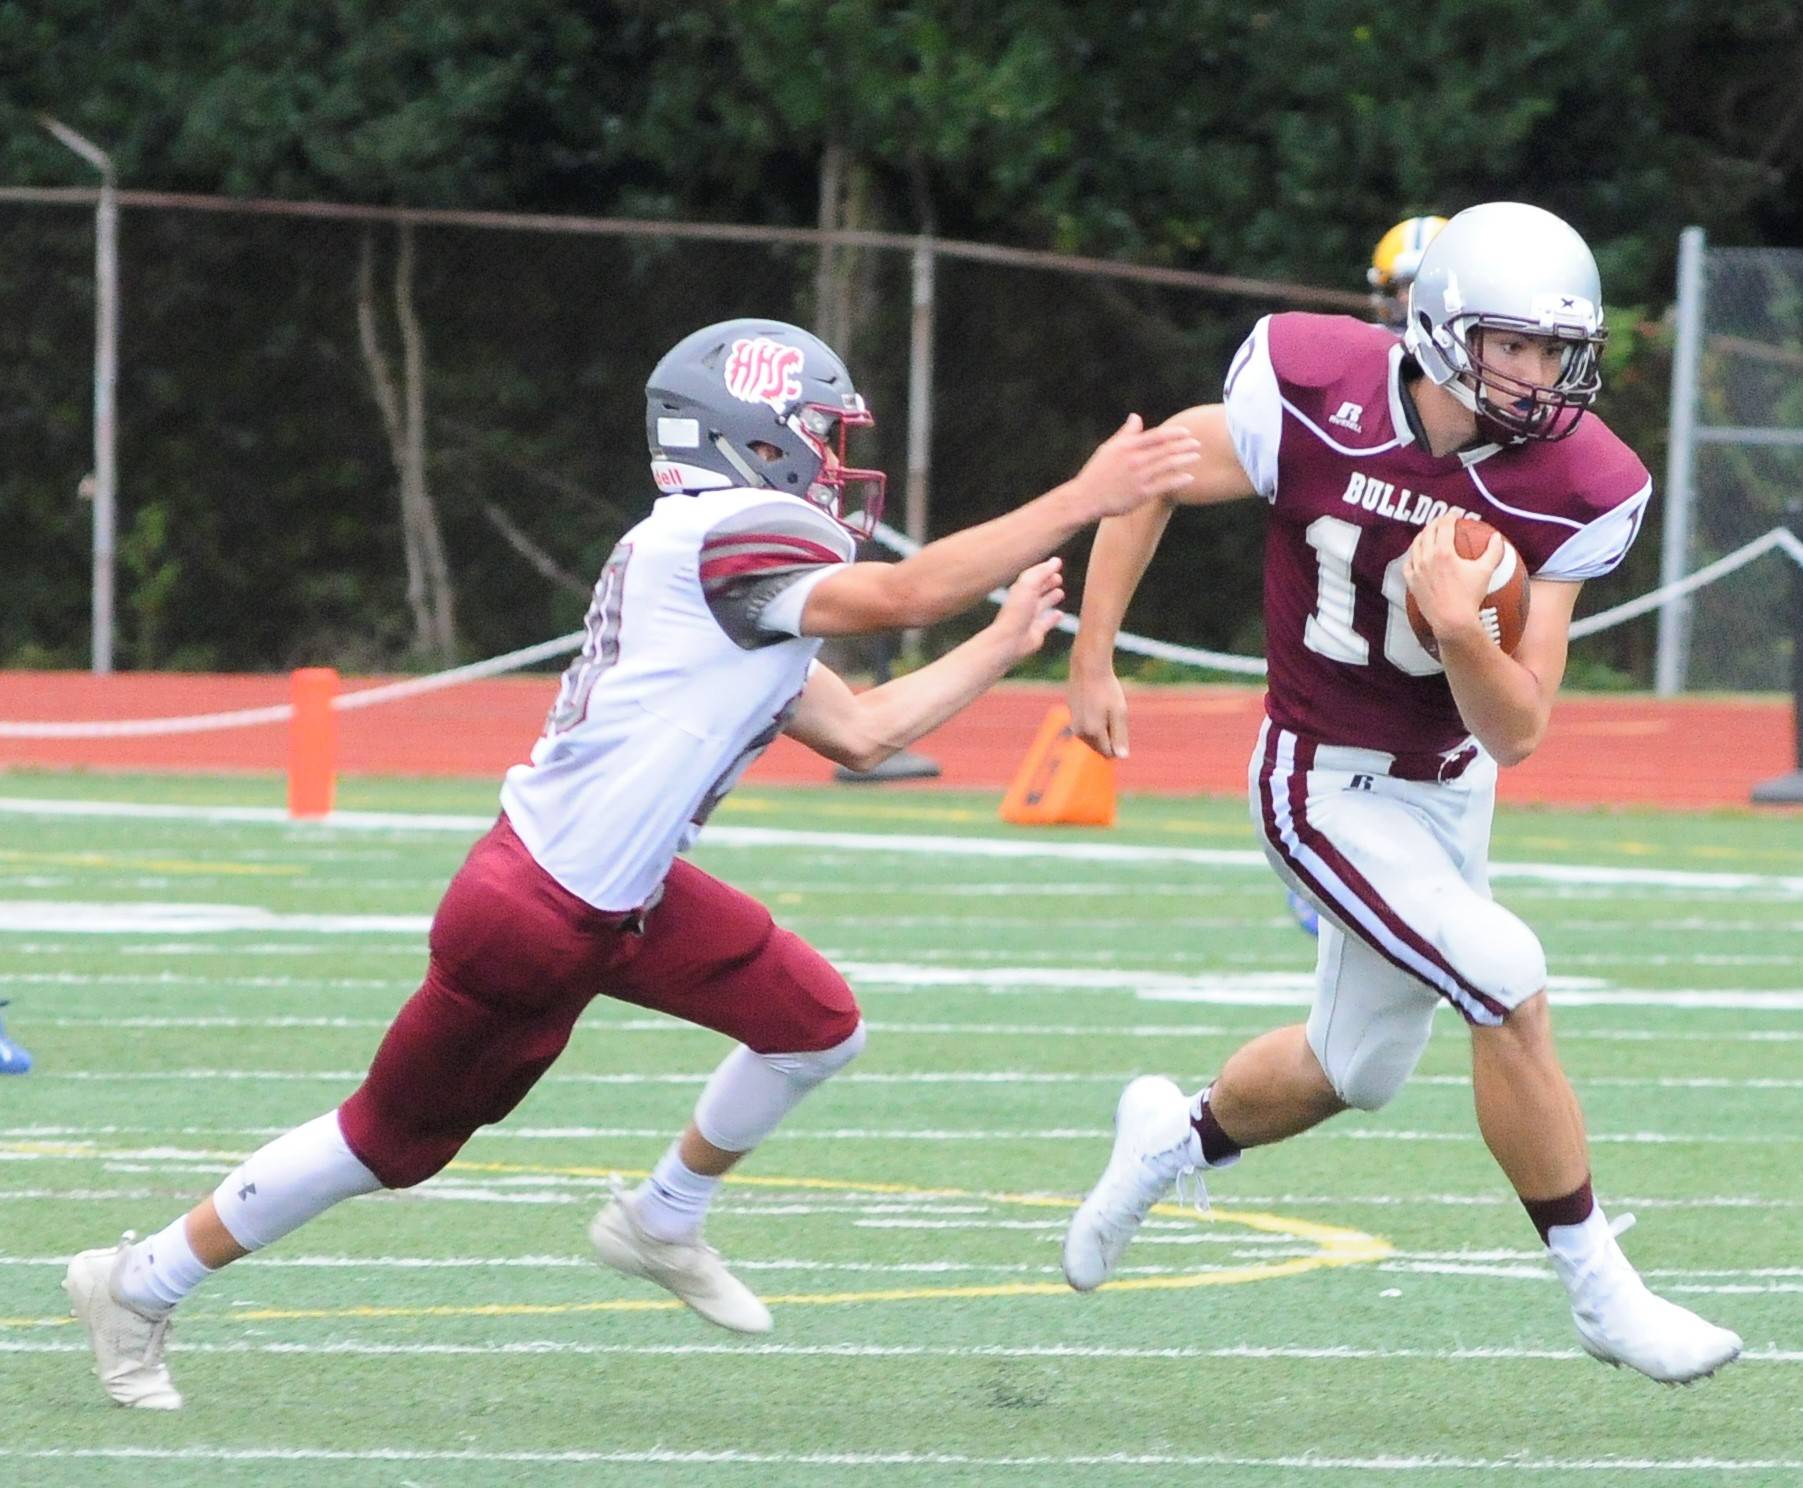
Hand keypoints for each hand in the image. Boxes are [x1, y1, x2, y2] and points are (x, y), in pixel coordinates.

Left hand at [989, 557, 1064, 663]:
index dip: (1045, 569)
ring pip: (1041, 605)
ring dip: (1050, 598)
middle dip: (1047, 582)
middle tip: (1058, 577)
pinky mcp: (1036, 632)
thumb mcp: (1029, 585)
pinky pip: (1046, 623)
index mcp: (1020, 590)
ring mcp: (1029, 618)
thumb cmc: (1017, 611)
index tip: (1057, 563)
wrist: (1010, 640)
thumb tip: (1056, 561)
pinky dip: (1053, 618)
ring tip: (1060, 592)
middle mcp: (1023, 603)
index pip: (1033, 576)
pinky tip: (1059, 614)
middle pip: (1036, 590)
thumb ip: (1042, 572)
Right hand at [1068, 653, 1129, 758]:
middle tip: (1113, 713)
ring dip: (1102, 728)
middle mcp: (1080, 732)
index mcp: (1093, 733)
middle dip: (1110, 736)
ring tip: (1104, 707)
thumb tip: (1121, 757)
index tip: (1121, 723)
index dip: (1119, 743)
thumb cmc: (1107, 689)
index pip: (1109, 753)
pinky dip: (1094, 720)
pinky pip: (1086, 726)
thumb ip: (1120, 736)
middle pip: (1100, 747)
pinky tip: (1096, 701)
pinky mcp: (1072, 715)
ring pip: (1093, 738)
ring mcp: (1074, 724)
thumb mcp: (1119, 712)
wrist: (1088, 668)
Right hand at [1071, 414, 1200, 519]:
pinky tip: (1190, 478)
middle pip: (1166, 449)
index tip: (1186, 433)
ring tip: (1196, 457)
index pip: (1157, 436)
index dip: (1175, 433)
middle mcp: (1134, 460)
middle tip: (1197, 444)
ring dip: (1185, 459)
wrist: (1086, 498)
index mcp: (1127, 447)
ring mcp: (1139, 477)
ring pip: (1168, 465)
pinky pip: (1165, 484)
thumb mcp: (1108, 448)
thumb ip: (1125, 434)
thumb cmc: (1097, 472)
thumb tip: (1135, 417)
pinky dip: (1179, 480)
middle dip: (1185, 445)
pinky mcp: (1141, 494)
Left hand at [1403, 513, 1501, 644]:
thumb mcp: (1485, 572)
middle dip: (1435, 523)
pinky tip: (1417, 555)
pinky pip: (1408, 563)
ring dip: (1423, 536)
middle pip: (1427, 532)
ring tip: (1429, 534)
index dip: (1449, 517)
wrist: (1452, 620)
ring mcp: (1416, 570)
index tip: (1455, 515)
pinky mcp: (1411, 582)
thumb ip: (1493, 552)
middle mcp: (1426, 558)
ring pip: (1415, 545)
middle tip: (1443, 521)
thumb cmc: (1470, 597)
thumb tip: (1498, 537)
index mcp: (1443, 552)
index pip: (1444, 526)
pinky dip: (1413, 555)